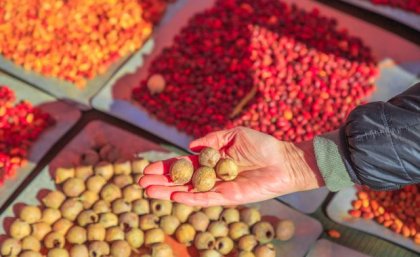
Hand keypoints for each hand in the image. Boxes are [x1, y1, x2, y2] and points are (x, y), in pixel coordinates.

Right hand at [139, 127, 323, 205]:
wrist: (283, 160)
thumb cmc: (261, 145)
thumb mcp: (234, 135)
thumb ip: (212, 139)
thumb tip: (190, 146)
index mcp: (211, 161)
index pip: (182, 165)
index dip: (165, 167)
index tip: (146, 168)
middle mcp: (211, 176)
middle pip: (180, 180)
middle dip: (160, 181)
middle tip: (140, 182)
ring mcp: (218, 189)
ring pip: (188, 192)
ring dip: (168, 192)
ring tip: (148, 192)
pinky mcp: (229, 198)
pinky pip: (206, 199)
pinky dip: (189, 199)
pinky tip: (173, 197)